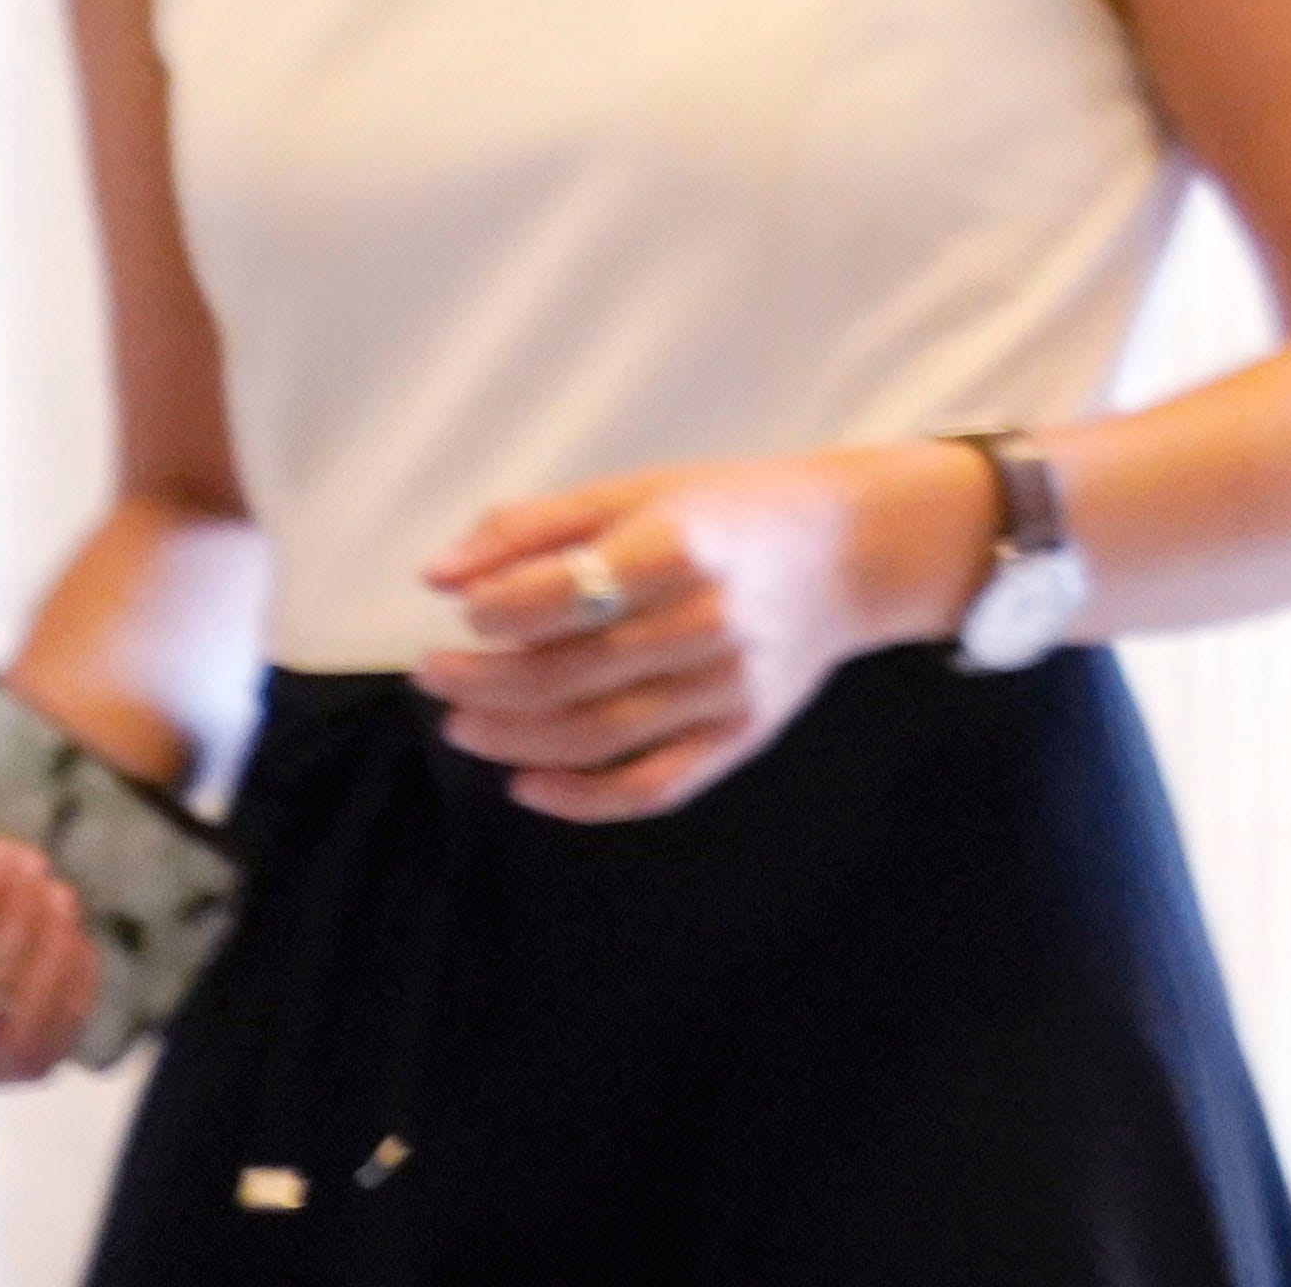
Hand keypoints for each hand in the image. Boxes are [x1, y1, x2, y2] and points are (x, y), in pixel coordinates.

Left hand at [414, 444, 991, 823]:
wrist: (858, 549)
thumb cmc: (735, 511)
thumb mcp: (641, 490)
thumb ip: (534, 526)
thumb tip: (435, 576)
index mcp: (678, 544)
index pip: (553, 597)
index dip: (489, 613)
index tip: (464, 613)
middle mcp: (705, 620)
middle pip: (562, 675)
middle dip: (478, 682)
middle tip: (433, 676)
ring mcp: (727, 687)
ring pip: (593, 736)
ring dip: (510, 739)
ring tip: (464, 724)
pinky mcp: (742, 734)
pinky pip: (650, 786)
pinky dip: (580, 800)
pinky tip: (526, 785)